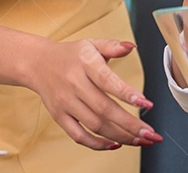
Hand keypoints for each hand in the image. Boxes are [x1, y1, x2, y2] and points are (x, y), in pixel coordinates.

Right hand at [29, 38, 161, 149]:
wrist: (38, 63)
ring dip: (120, 136)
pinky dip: (97, 144)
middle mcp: (74, 84)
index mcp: (85, 63)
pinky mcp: (59, 117)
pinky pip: (79, 135)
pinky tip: (116, 144)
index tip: (146, 104)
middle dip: (130, 124)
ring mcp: (66, 103)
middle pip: (104, 109)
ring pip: (95, 125)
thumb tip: (131, 46)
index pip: (107, 80)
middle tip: (150, 133)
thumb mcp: (92, 44)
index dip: (128, 94)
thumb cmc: (70, 55)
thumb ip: (113, 46)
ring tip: (140, 140)